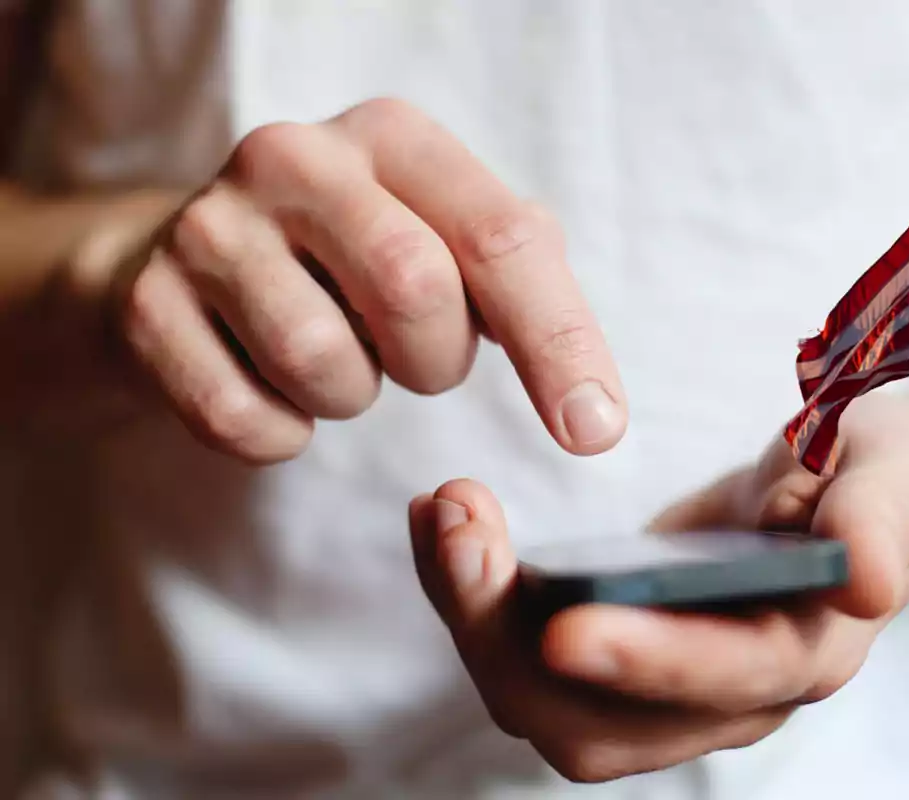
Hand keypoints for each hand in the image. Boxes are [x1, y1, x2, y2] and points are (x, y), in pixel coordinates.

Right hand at [112, 98, 625, 462]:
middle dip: (434, 361)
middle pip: (416, 290)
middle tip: (411, 358)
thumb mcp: (440, 232)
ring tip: (331, 356)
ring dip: (352, 395)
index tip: (597, 431)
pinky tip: (269, 386)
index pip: (502, 237)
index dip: (559, 342)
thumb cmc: (346, 256)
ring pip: (325, 365)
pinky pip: (246, 421)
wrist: (182, 258)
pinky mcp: (147, 305)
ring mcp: (210, 227)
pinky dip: (282, 433)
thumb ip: (519, 277)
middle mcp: (295, 158)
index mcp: (393, 137)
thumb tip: (586, 396)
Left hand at [410, 394, 908, 782]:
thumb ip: (880, 516)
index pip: (727, 677)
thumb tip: (865, 578)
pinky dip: (473, 599)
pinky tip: (445, 522)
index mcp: (806, 650)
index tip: (566, 621)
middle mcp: (728, 697)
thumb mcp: (891, 469)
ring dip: (474, 620)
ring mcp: (664, 688)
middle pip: (598, 725)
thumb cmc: (872, 475)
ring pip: (543, 705)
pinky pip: (525, 660)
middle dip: (510, 641)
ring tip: (442, 512)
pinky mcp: (616, 658)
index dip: (650, 660)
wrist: (845, 491)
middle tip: (459, 529)